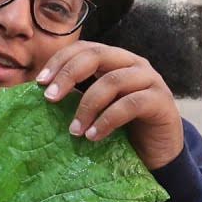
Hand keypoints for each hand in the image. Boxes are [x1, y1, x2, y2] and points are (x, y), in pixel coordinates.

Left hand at [36, 41, 183, 169]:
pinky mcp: (161, 101)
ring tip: (74, 131)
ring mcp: (150, 80)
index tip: (40, 82)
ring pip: (113, 81)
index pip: (84, 48)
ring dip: (87, 106)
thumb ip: (76, 96)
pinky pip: (130, 104)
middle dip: (68, 75)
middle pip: (96, 56)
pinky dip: (107, 120)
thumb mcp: (97, 108)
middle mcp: (133, 63)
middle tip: (50, 98)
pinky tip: (94, 136)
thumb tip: (40, 96)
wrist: (159, 152)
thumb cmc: (123, 128)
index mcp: (115, 60)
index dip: (60, 61)